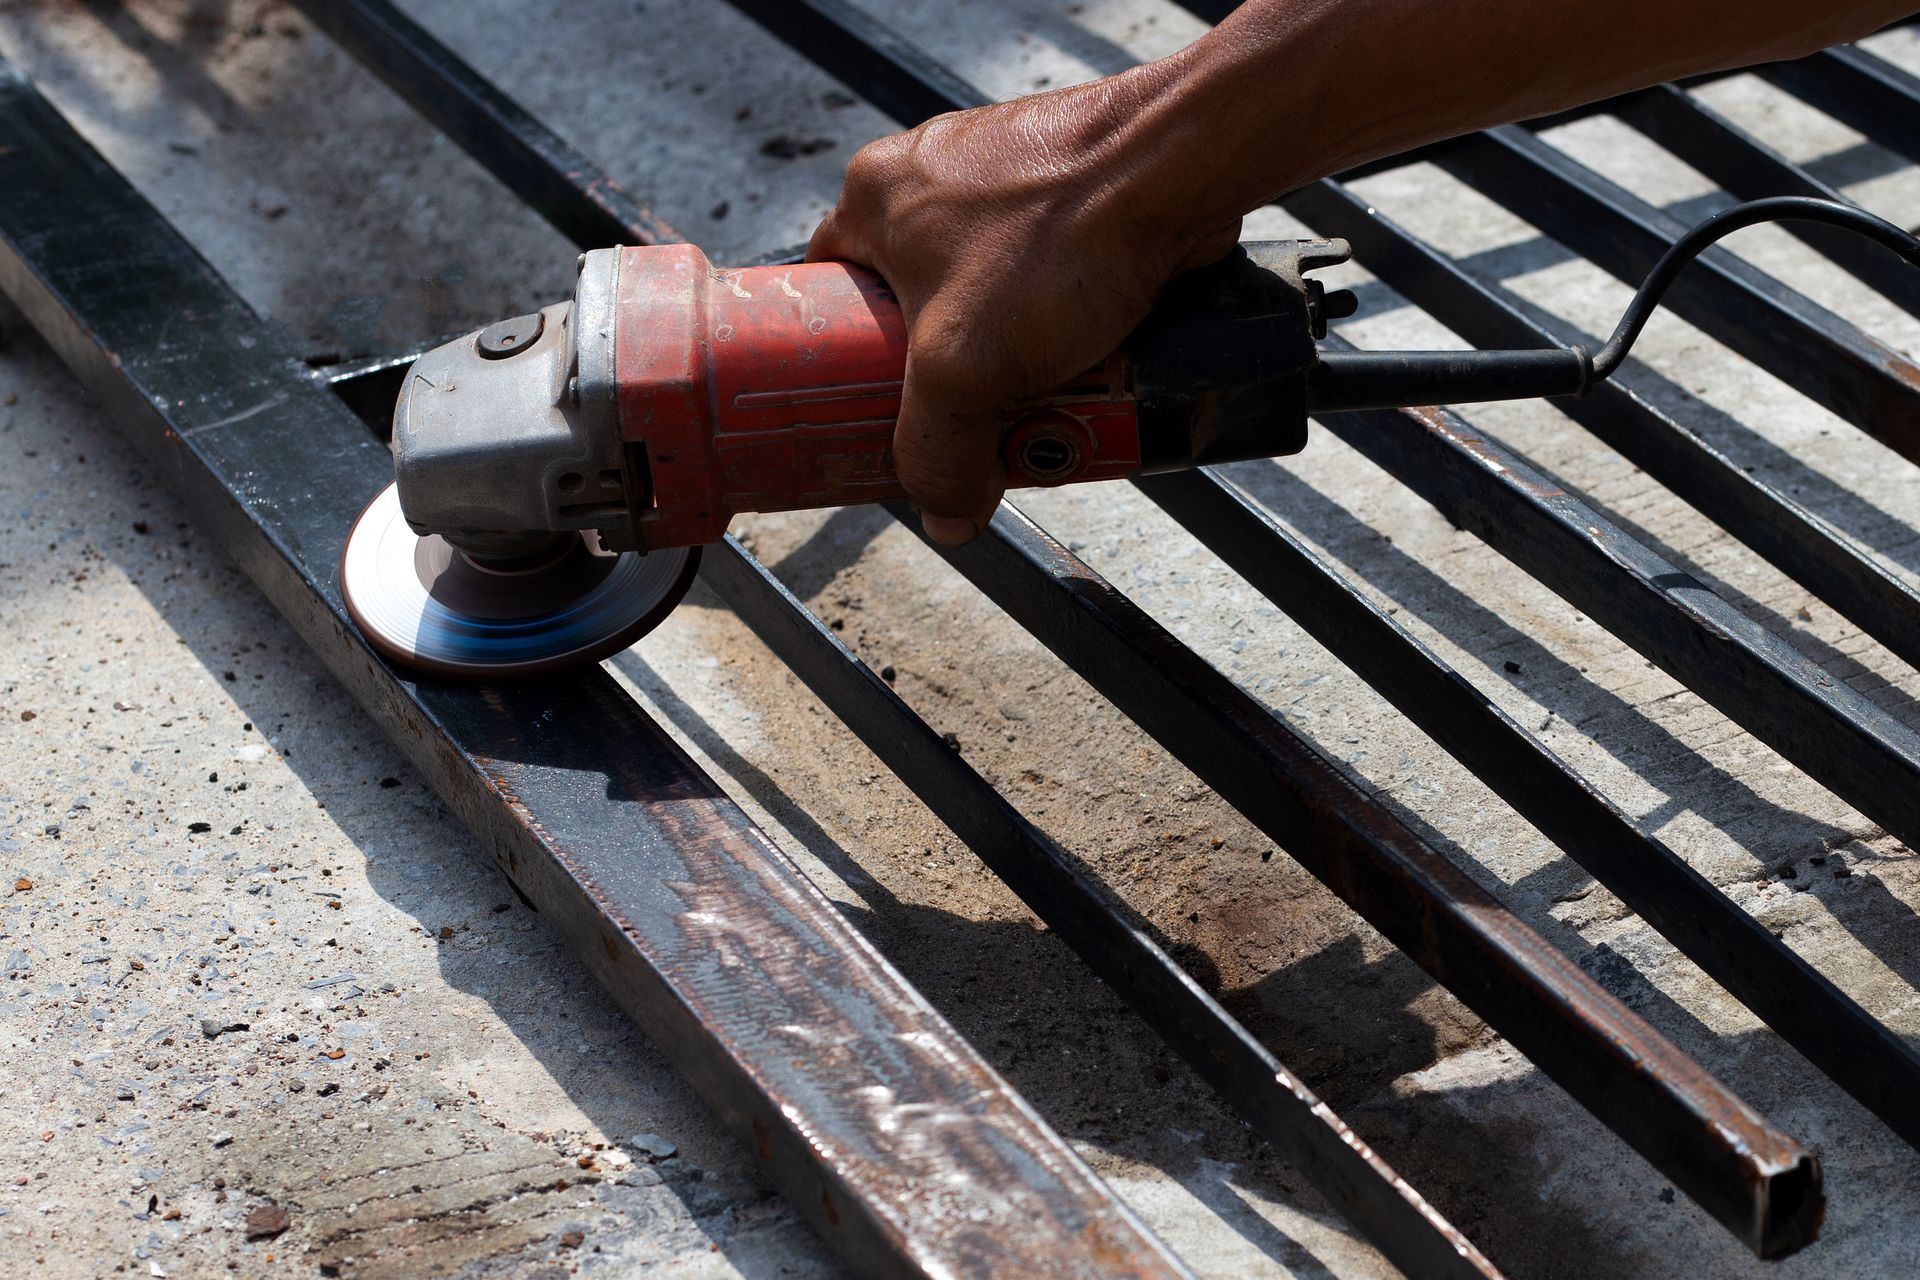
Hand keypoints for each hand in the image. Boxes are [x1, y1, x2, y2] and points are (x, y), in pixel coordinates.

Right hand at [808, 64, 1241, 544]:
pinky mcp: (1072, 197)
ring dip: (1009, 364)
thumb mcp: (962, 368)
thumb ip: (937, 450)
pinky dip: (1062, 335)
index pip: (830, 293)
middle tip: (963, 426)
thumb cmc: (1062, 238)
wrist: (1182, 169)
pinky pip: (1048, 286)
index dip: (839, 361)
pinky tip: (1084, 371)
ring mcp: (1008, 183)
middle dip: (943, 378)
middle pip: (915, 308)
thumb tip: (946, 516)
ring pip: (990, 303)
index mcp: (875, 194)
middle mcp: (936, 178)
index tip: (864, 411)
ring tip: (1034, 406)